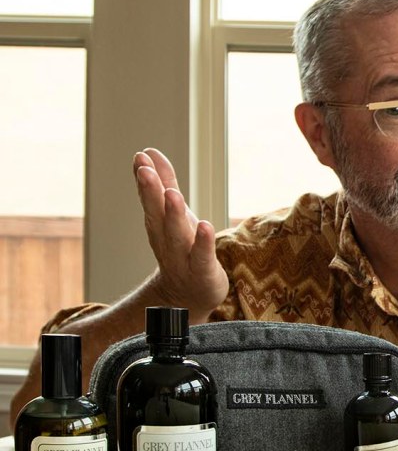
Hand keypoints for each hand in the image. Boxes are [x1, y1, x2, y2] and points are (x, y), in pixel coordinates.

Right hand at [134, 148, 228, 316]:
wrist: (189, 297)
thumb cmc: (183, 248)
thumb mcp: (173, 214)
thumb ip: (164, 183)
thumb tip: (149, 153)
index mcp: (158, 225)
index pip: (149, 200)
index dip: (144, 180)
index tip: (140, 158)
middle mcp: (166, 240)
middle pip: (157, 215)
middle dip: (151, 193)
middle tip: (146, 171)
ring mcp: (183, 257)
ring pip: (176, 235)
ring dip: (174, 215)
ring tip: (172, 194)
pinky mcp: (202, 271)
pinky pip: (202, 257)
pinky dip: (202, 242)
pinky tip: (205, 226)